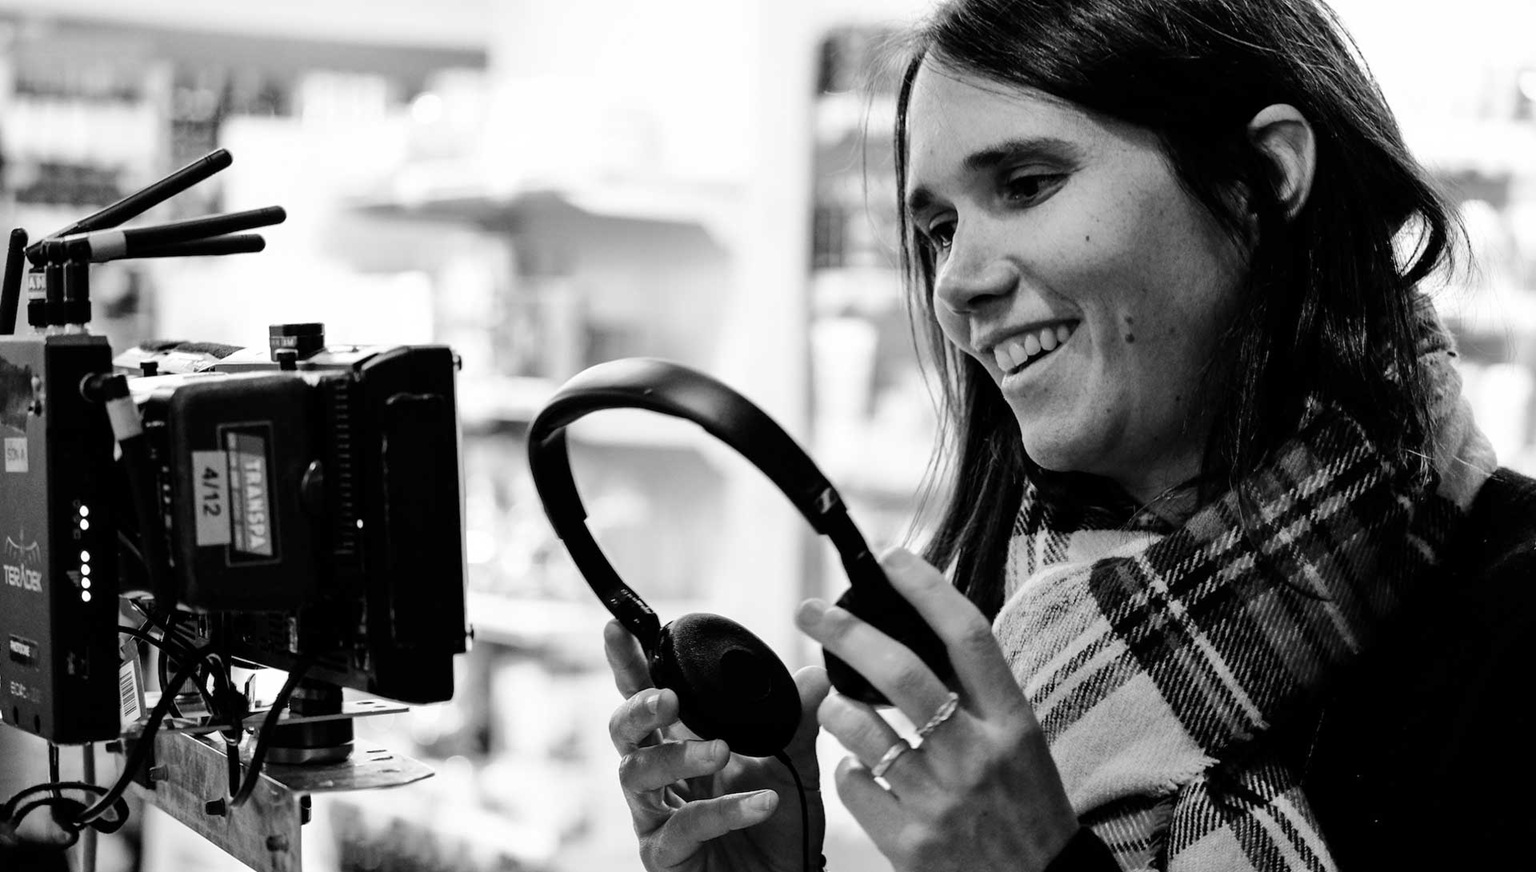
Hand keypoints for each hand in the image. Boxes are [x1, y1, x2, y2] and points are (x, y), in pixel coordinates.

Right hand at [604, 620, 829, 871]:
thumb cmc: (778, 824)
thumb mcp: (794, 765)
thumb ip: (796, 720)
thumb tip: (815, 674)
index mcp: (680, 742)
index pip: (646, 696)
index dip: (627, 664)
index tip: (617, 628)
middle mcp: (658, 778)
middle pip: (622, 732)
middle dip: (638, 708)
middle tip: (669, 698)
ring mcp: (655, 817)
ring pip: (636, 775)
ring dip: (679, 755)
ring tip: (722, 749)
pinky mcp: (664, 857)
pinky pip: (681, 829)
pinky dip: (723, 811)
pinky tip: (760, 801)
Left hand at [795, 549, 1080, 871]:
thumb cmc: (1028, 813)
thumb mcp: (1022, 746)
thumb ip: (977, 698)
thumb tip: (921, 636)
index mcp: (1012, 723)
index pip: (967, 636)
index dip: (926, 588)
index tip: (891, 558)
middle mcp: (977, 755)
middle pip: (900, 672)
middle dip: (846, 632)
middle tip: (811, 610)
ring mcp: (941, 800)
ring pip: (859, 728)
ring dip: (835, 708)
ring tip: (836, 707)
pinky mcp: (909, 843)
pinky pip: (852, 783)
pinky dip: (847, 768)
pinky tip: (862, 770)